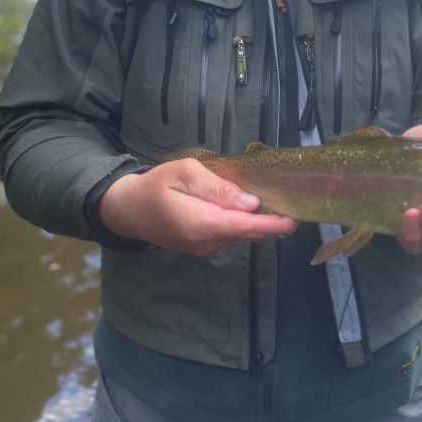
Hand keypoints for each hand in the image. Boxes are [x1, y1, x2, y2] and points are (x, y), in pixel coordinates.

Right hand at [98, 156, 296, 255]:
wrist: (127, 209)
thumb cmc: (155, 185)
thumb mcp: (185, 174)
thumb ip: (217, 188)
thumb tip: (250, 204)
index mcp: (201, 223)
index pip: (244, 226)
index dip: (271, 225)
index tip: (295, 221)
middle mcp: (206, 242)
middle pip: (246, 232)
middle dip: (270, 221)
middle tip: (292, 203)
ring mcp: (204, 248)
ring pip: (238, 233)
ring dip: (255, 220)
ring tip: (273, 200)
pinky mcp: (202, 246)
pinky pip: (228, 234)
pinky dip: (241, 222)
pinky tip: (247, 208)